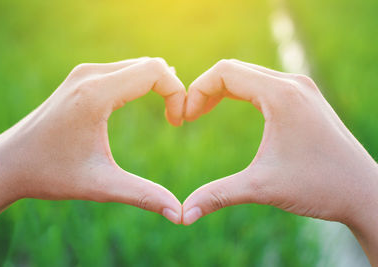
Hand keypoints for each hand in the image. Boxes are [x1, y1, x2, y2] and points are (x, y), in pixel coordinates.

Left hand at [0, 57, 185, 231]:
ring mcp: (83, 74)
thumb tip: (179, 214)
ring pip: (137, 66)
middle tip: (176, 119)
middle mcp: (89, 75)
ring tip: (168, 114)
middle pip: (149, 64)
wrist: (9, 163)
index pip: (154, 71)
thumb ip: (143, 196)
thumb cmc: (50, 173)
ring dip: (157, 85)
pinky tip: (143, 104)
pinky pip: (122, 71)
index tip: (178, 122)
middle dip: (171, 89)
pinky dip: (141, 83)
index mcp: (95, 94)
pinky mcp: (80, 80)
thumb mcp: (100, 185)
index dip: (177, 92)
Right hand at [182, 59, 377, 262]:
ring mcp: (300, 88)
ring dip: (221, 90)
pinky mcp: (304, 98)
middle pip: (234, 69)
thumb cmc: (319, 187)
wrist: (363, 192)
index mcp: (281, 95)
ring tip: (201, 112)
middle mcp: (292, 83)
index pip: (225, 72)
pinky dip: (239, 92)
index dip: (197, 91)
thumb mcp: (262, 188)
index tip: (184, 118)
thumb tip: (184, 214)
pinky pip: (262, 83)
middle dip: (205, 89)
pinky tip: (229, 108)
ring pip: (248, 74)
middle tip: (189, 116)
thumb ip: (219, 195)